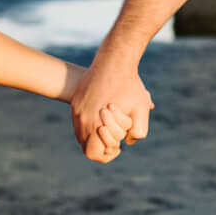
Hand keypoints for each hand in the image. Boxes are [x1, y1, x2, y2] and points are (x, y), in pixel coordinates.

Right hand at [71, 49, 153, 163]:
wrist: (114, 60)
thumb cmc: (129, 85)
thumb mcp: (140, 108)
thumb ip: (138, 130)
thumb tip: (129, 141)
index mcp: (95, 124)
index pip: (93, 153)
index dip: (108, 153)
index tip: (119, 146)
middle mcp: (81, 119)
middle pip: (86, 146)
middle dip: (101, 145)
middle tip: (115, 138)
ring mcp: (76, 110)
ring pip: (81, 134)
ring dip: (94, 135)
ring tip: (110, 127)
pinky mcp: (75, 102)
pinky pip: (78, 121)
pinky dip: (89, 124)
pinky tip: (102, 118)